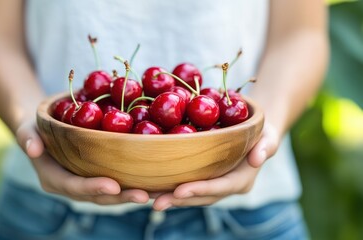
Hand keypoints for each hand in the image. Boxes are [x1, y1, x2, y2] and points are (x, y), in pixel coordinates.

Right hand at [15, 119, 149, 204]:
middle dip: (121, 197)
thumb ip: (27, 137)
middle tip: (143, 195)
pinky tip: (158, 182)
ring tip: (158, 193)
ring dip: (135, 194)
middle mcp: (74, 187)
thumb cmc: (36, 128)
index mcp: (54, 180)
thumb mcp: (27, 128)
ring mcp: (89, 184)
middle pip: (99, 196)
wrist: (46, 131)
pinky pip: (121, 183)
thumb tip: (32, 149)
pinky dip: (138, 183)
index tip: (112, 185)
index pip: (74, 187)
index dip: (92, 187)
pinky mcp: (101, 177)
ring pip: (114, 194)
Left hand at [152, 122, 279, 210]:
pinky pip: (184, 183)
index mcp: (241, 181)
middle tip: (156, 202)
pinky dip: (168, 186)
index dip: (200, 190)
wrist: (254, 130)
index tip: (179, 191)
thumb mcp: (268, 134)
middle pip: (201, 197)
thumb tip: (258, 159)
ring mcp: (213, 184)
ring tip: (146, 197)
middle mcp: (225, 187)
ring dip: (169, 197)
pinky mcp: (202, 178)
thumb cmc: (261, 130)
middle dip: (179, 200)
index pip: (220, 188)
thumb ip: (266, 145)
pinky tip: (148, 184)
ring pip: (190, 195)